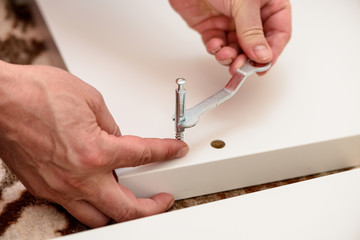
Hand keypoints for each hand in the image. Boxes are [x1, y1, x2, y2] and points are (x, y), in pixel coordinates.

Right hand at [0, 61, 187, 226]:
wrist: (0, 100)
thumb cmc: (36, 94)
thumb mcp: (90, 99)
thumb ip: (111, 124)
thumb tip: (119, 138)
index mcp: (96, 151)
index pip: (144, 156)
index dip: (166, 152)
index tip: (174, 151)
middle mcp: (79, 177)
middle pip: (127, 209)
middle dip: (152, 207)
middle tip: (162, 199)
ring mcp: (60, 188)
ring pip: (99, 218)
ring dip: (122, 213)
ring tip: (133, 202)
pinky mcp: (44, 189)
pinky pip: (74, 209)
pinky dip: (93, 206)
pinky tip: (99, 193)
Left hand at [169, 0, 290, 73]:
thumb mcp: (244, 4)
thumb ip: (252, 32)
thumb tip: (263, 55)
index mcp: (268, 4)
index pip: (279, 33)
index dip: (272, 52)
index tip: (263, 66)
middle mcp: (251, 15)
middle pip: (255, 46)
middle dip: (247, 59)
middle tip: (241, 67)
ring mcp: (231, 22)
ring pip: (236, 49)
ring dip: (231, 57)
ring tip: (226, 56)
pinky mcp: (212, 27)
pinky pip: (217, 45)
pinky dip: (216, 49)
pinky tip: (215, 45)